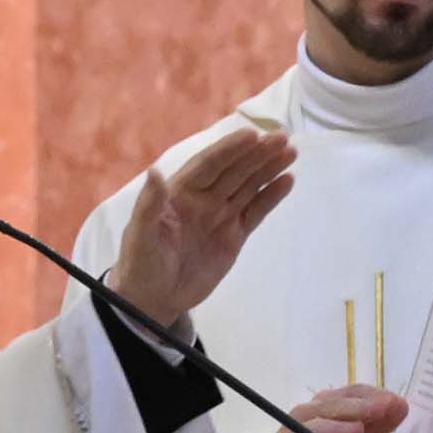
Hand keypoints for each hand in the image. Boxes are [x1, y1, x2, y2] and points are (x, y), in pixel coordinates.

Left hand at [105, 124, 296, 324]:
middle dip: (257, 154)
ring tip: (291, 152)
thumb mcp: (140, 234)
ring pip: (249, 186)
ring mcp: (221, 216)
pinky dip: (271, 196)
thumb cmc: (141, 262)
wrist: (153, 298)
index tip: (252, 135)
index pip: (208, 164)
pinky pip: (256, 212)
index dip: (230, 149)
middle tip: (282, 138)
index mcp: (180, 191)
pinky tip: (287, 180)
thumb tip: (154, 170)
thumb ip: (150, 204)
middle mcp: (203, 198)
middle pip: (234, 171)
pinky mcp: (234, 236)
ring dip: (269, 169)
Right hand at [243, 384, 406, 432]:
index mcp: (327, 405)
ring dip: (337, 427)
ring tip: (359, 430)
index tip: (398, 403)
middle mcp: (310, 412)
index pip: (353, 393)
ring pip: (316, 425)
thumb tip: (402, 407)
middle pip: (336, 405)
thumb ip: (375, 427)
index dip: (375, 396)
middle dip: (363, 406)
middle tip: (387, 407)